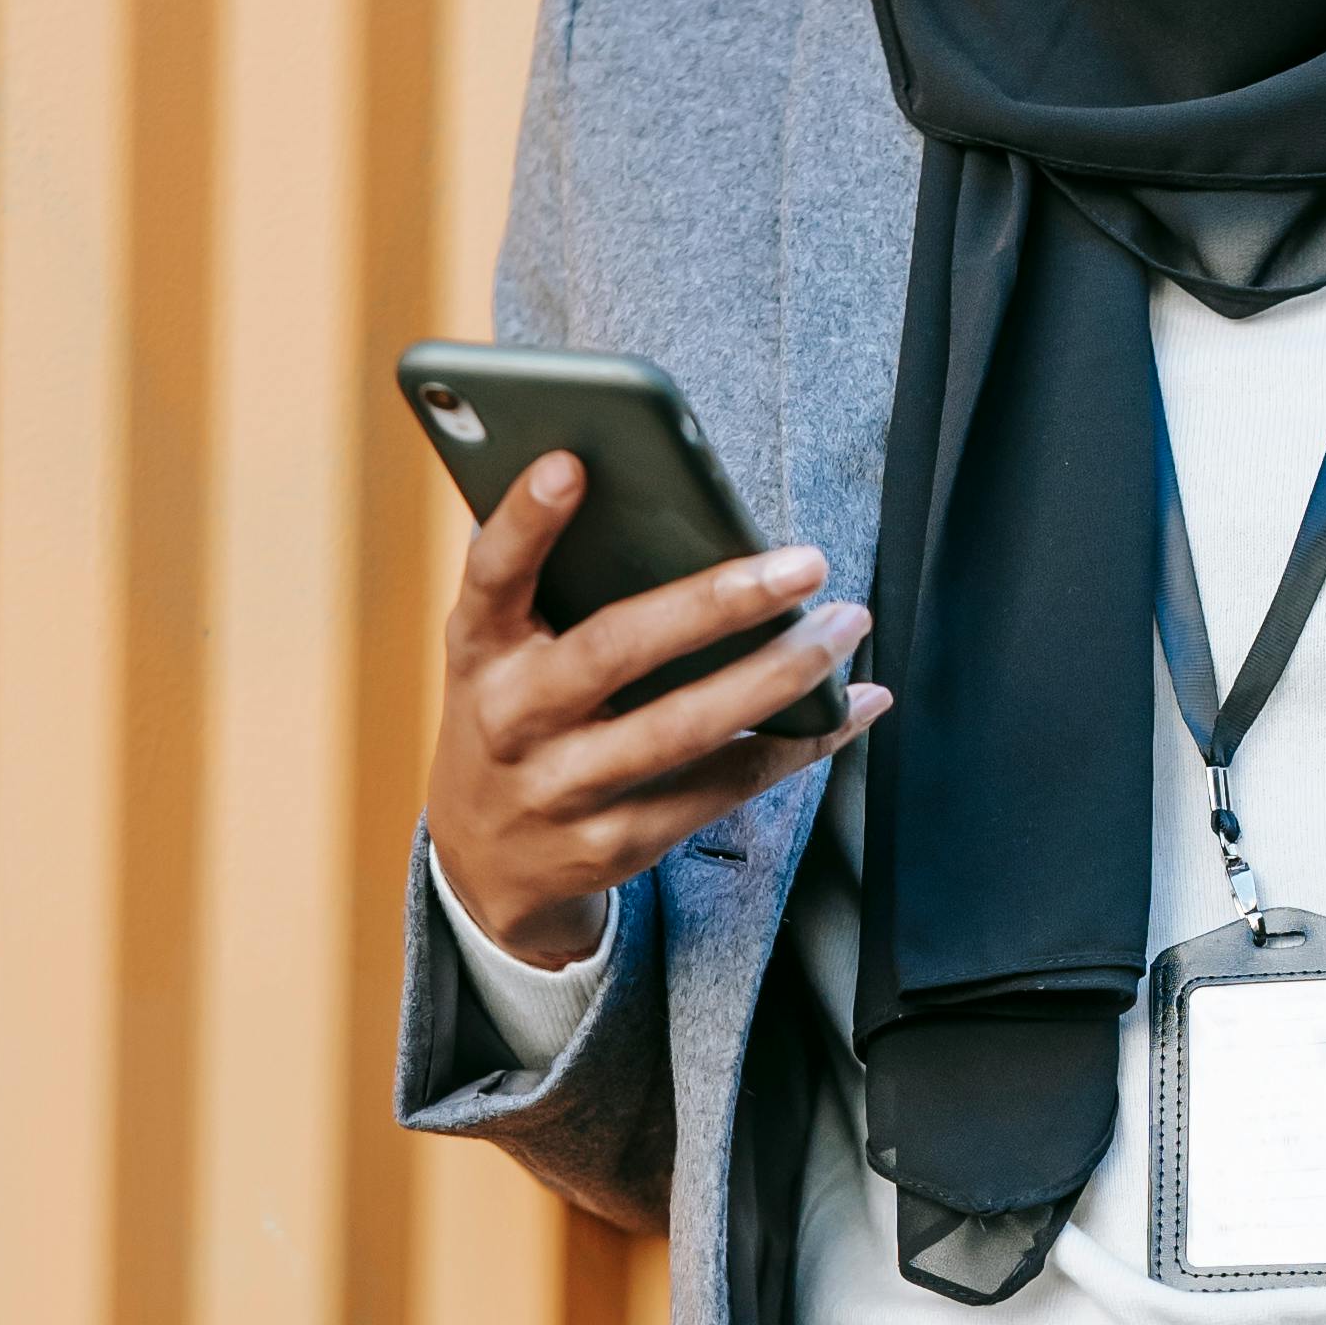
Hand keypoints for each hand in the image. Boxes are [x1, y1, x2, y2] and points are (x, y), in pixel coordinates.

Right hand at [424, 455, 886, 966]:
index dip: (525, 521)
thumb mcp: (502, 654)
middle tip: (803, 563)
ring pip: (685, 728)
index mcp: (479, 649)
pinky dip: (796, 745)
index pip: (492, 574)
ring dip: (780, 675)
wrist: (487, 862)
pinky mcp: (615, 844)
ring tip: (843, 626)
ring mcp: (563, 789)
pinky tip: (846, 709)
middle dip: (718, 603)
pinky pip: (721, 788)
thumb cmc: (516, 719)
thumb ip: (553, 588)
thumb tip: (661, 502)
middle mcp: (512, 718)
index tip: (569, 463)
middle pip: (616, 649)